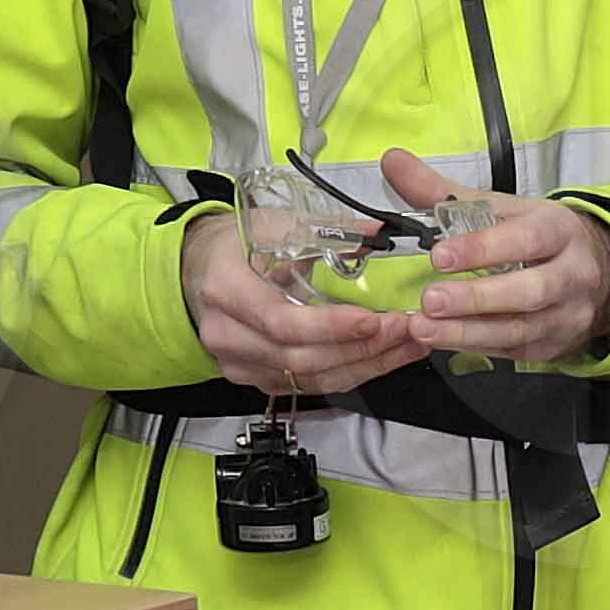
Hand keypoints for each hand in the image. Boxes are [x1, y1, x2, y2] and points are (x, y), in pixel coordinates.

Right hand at [180, 208, 434, 400]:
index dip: (330, 327)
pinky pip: (310, 385)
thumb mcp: (274, 225)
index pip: (280, 322)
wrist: (202, 269)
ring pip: (311, 378)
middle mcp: (228, 335)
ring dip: (366, 364)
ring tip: (408, 344)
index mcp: (226, 290)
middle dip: (361, 348)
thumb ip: (327, 231)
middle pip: (301, 357)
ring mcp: (241, 363)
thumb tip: (378, 232)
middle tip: (405, 329)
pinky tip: (385, 356)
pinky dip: (352, 372)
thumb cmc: (235, 245)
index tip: (372, 319)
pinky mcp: (259, 379)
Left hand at [390, 149, 609, 367]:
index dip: (483, 248)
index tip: (439, 255)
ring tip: (423, 327)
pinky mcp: (553, 345)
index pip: (526, 239)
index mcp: (559, 230)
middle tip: (430, 300)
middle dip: (476, 298)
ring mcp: (566, 315)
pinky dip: (473, 345)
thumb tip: (393, 162)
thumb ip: (442, 190)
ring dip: (467, 331)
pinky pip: (512, 349)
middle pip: (529, 291)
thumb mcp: (500, 207)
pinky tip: (441, 339)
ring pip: (519, 329)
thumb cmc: (536, 236)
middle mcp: (572, 274)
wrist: (594, 272)